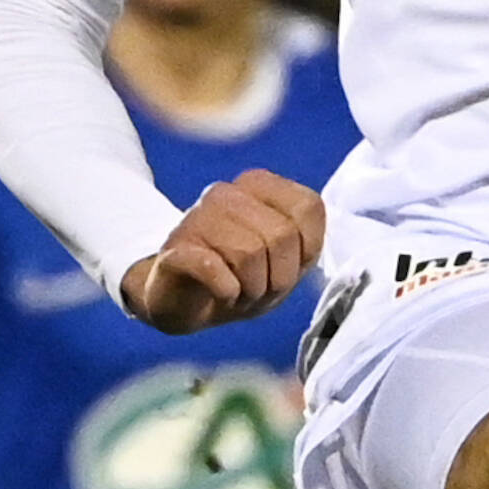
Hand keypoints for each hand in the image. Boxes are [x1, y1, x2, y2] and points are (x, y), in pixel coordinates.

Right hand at [117, 171, 325, 332]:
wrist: (180, 302)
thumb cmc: (239, 279)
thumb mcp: (285, 262)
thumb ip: (307, 238)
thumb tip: (314, 222)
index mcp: (257, 186)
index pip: (308, 207)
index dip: (307, 248)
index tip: (285, 266)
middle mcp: (225, 194)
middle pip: (281, 235)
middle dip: (279, 276)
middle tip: (259, 287)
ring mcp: (196, 219)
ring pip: (249, 254)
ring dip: (252, 289)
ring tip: (238, 291)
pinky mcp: (174, 250)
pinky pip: (214, 269)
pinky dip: (226, 292)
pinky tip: (221, 294)